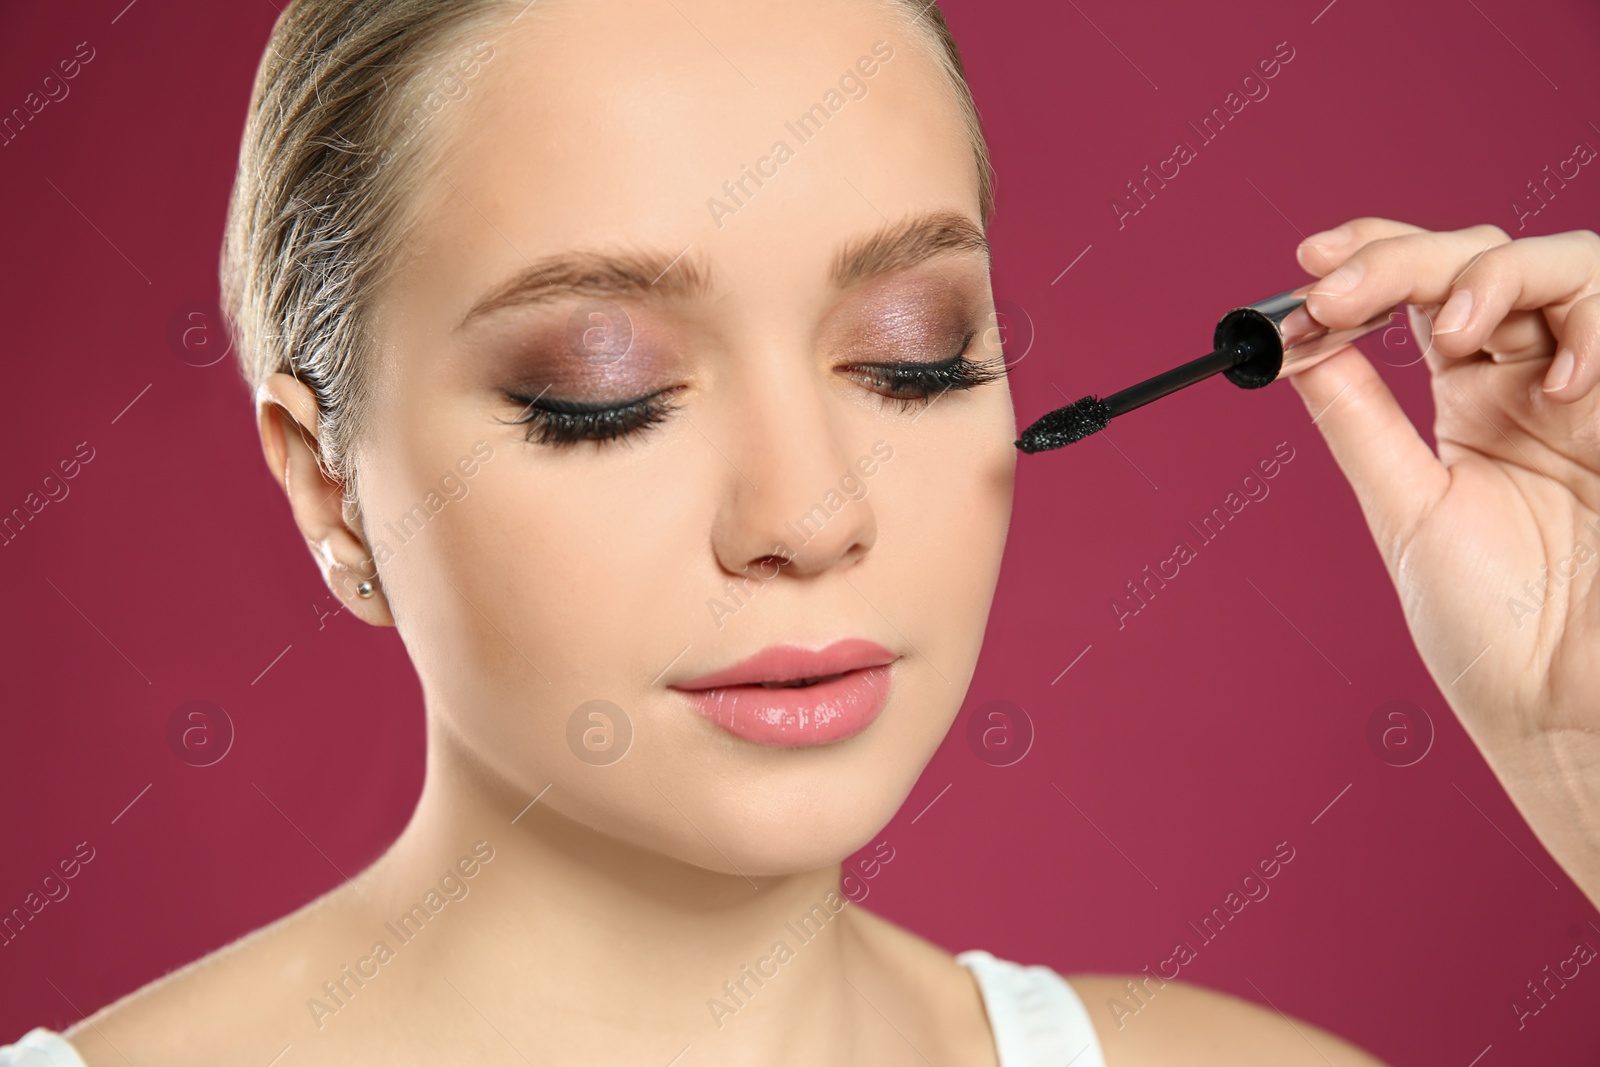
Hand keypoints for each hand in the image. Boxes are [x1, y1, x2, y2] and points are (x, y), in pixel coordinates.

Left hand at [1291, 217, 1599, 905]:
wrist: (1567, 707)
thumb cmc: (1495, 631)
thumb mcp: (1407, 509)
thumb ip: (1359, 420)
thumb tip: (1291, 345)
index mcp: (1472, 403)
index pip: (1421, 294)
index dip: (1370, 258)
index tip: (1305, 266)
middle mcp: (1534, 381)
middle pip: (1476, 260)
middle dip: (1402, 259)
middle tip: (1335, 292)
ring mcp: (1594, 386)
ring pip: (1557, 263)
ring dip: (1489, 275)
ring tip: (1451, 332)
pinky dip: (1588, 322)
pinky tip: (1559, 385)